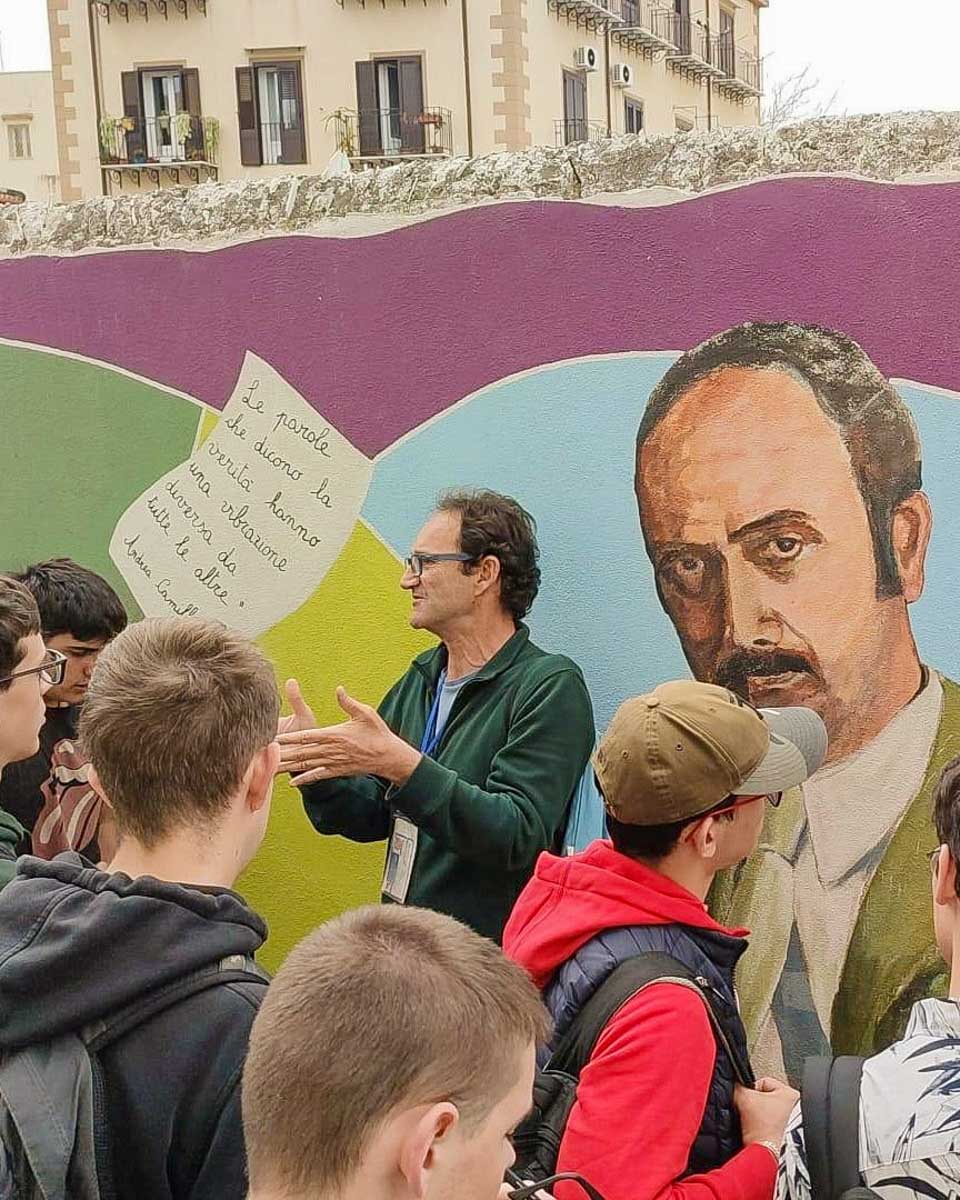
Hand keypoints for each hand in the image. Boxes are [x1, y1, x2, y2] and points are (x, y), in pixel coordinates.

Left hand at [277, 686, 421, 786]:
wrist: (389, 756)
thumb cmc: (378, 733)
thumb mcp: (365, 713)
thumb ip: (349, 702)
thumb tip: (338, 689)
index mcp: (335, 734)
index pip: (307, 736)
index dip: (289, 737)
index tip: (274, 737)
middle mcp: (332, 750)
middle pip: (302, 752)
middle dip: (282, 754)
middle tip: (264, 755)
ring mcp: (334, 762)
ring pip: (306, 765)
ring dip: (289, 767)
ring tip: (271, 768)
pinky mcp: (338, 771)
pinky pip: (318, 775)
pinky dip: (306, 779)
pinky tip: (293, 783)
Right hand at [735, 1077, 798, 1147]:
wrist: (769, 1158)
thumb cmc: (764, 1129)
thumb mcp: (744, 1098)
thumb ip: (737, 1086)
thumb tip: (731, 1084)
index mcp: (791, 1093)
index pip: (762, 1082)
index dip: (749, 1091)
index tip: (745, 1102)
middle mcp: (797, 1108)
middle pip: (764, 1099)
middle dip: (753, 1105)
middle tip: (748, 1114)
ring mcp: (793, 1125)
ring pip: (765, 1114)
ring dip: (756, 1118)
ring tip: (752, 1126)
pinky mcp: (787, 1139)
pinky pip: (768, 1127)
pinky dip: (761, 1129)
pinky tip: (756, 1134)